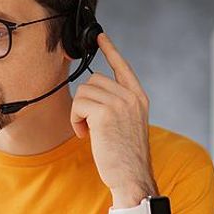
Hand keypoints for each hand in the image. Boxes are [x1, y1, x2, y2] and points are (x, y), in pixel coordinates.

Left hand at [70, 33, 155, 206]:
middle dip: (84, 102)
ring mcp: (120, 103)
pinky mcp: (105, 112)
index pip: (122, 67)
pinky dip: (75, 121)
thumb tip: (94, 94)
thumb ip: (117, 106)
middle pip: (94, 80)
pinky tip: (85, 135)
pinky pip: (78, 105)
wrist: (132, 176)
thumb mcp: (127, 125)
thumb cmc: (125, 158)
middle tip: (89, 125)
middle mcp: (131, 97)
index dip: (110, 50)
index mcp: (138, 98)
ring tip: (89, 132)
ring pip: (83, 92)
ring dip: (79, 113)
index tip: (100, 36)